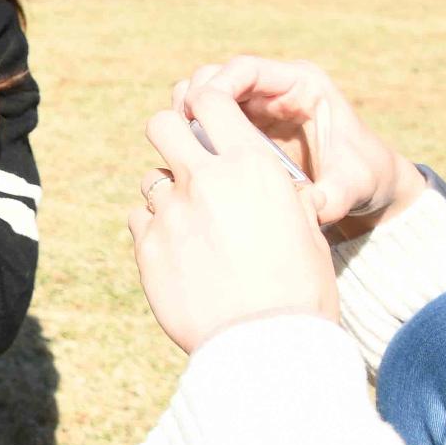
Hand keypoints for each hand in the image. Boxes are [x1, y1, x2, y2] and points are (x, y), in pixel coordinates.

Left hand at [128, 89, 337, 353]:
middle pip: (161, 125)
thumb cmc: (300, 290)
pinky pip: (140, 219)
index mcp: (251, 165)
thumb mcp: (306, 229)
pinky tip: (179, 253)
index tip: (205, 121)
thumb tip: (273, 183)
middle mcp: (205, 178)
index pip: (211, 100)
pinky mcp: (147, 245)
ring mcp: (171, 211)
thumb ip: (280, 195)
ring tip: (193, 225)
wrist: (267, 344)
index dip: (203, 106)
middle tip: (187, 162)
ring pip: (150, 178)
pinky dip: (154, 229)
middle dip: (171, 136)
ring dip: (167, 192)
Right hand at [172, 55, 424, 234]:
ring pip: (201, 96)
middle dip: (193, 99)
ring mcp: (253, 108)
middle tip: (183, 134)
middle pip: (213, 76)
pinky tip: (192, 162)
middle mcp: (272, 89)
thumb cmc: (363, 177)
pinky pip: (204, 122)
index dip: (216, 86)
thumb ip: (333, 195)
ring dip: (188, 117)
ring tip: (185, 148)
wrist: (364, 186)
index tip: (198, 114)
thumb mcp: (354, 185)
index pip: (245, 68)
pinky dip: (192, 135)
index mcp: (302, 84)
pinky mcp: (241, 129)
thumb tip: (311, 209)